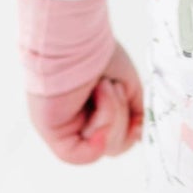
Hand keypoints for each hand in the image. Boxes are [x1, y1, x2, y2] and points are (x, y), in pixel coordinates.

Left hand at [25, 39, 144, 165]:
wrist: (77, 38)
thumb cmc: (99, 52)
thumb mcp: (127, 85)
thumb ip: (134, 111)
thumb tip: (139, 135)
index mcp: (92, 109)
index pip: (116, 137)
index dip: (130, 131)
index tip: (137, 115)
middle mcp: (77, 121)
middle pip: (112, 145)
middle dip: (120, 116)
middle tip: (111, 87)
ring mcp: (65, 128)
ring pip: (100, 147)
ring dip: (110, 114)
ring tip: (101, 87)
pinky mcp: (53, 132)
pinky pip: (80, 154)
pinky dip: (96, 142)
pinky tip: (98, 124)